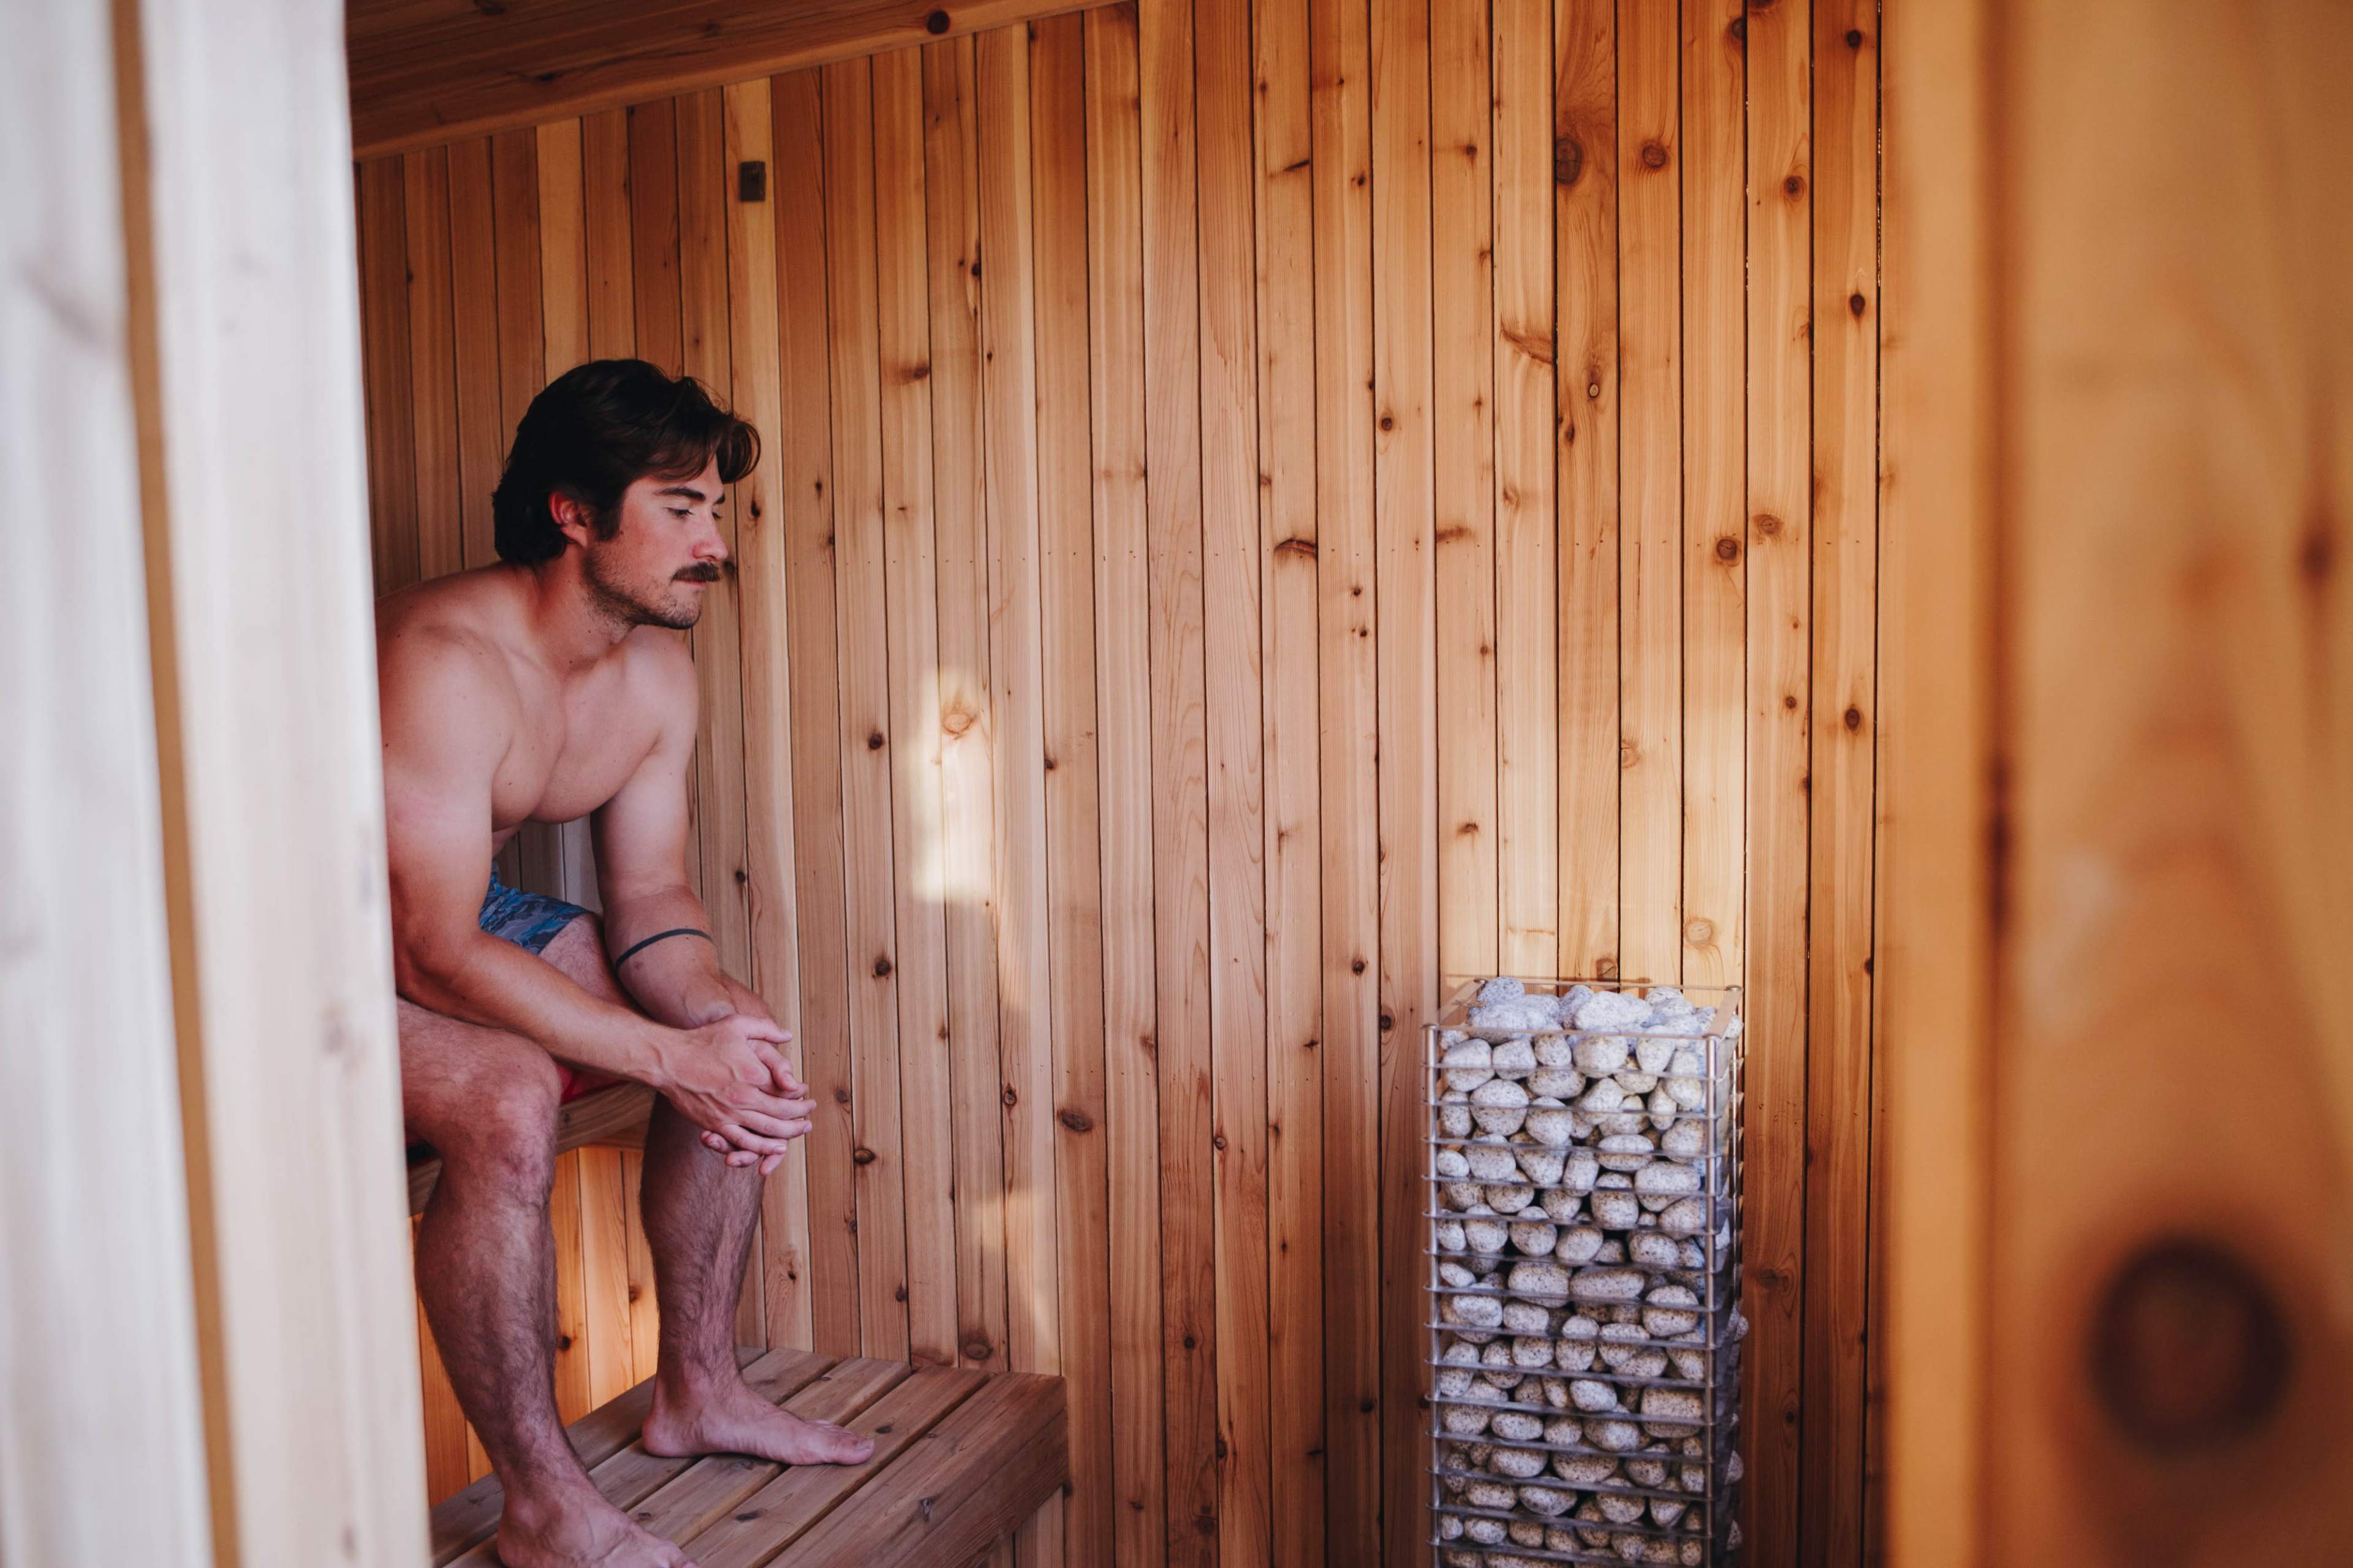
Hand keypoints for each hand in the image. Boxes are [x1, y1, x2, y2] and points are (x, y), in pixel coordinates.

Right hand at [656, 1014, 812, 1171]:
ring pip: (768, 1130)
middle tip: (810, 1110)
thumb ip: (766, 1029)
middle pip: (783, 1112)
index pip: (786, 1089)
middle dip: (801, 1113)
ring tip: (802, 1129)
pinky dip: (763, 1146)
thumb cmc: (703, 1040)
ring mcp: (730, 1113)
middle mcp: (744, 1096)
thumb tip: (788, 1035)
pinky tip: (776, 1147)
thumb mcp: (738, 1025)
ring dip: (790, 1132)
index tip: (804, 1089)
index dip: (799, 1091)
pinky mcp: (716, 1124)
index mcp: (753, 1073)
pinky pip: (744, 1141)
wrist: (669, 1060)